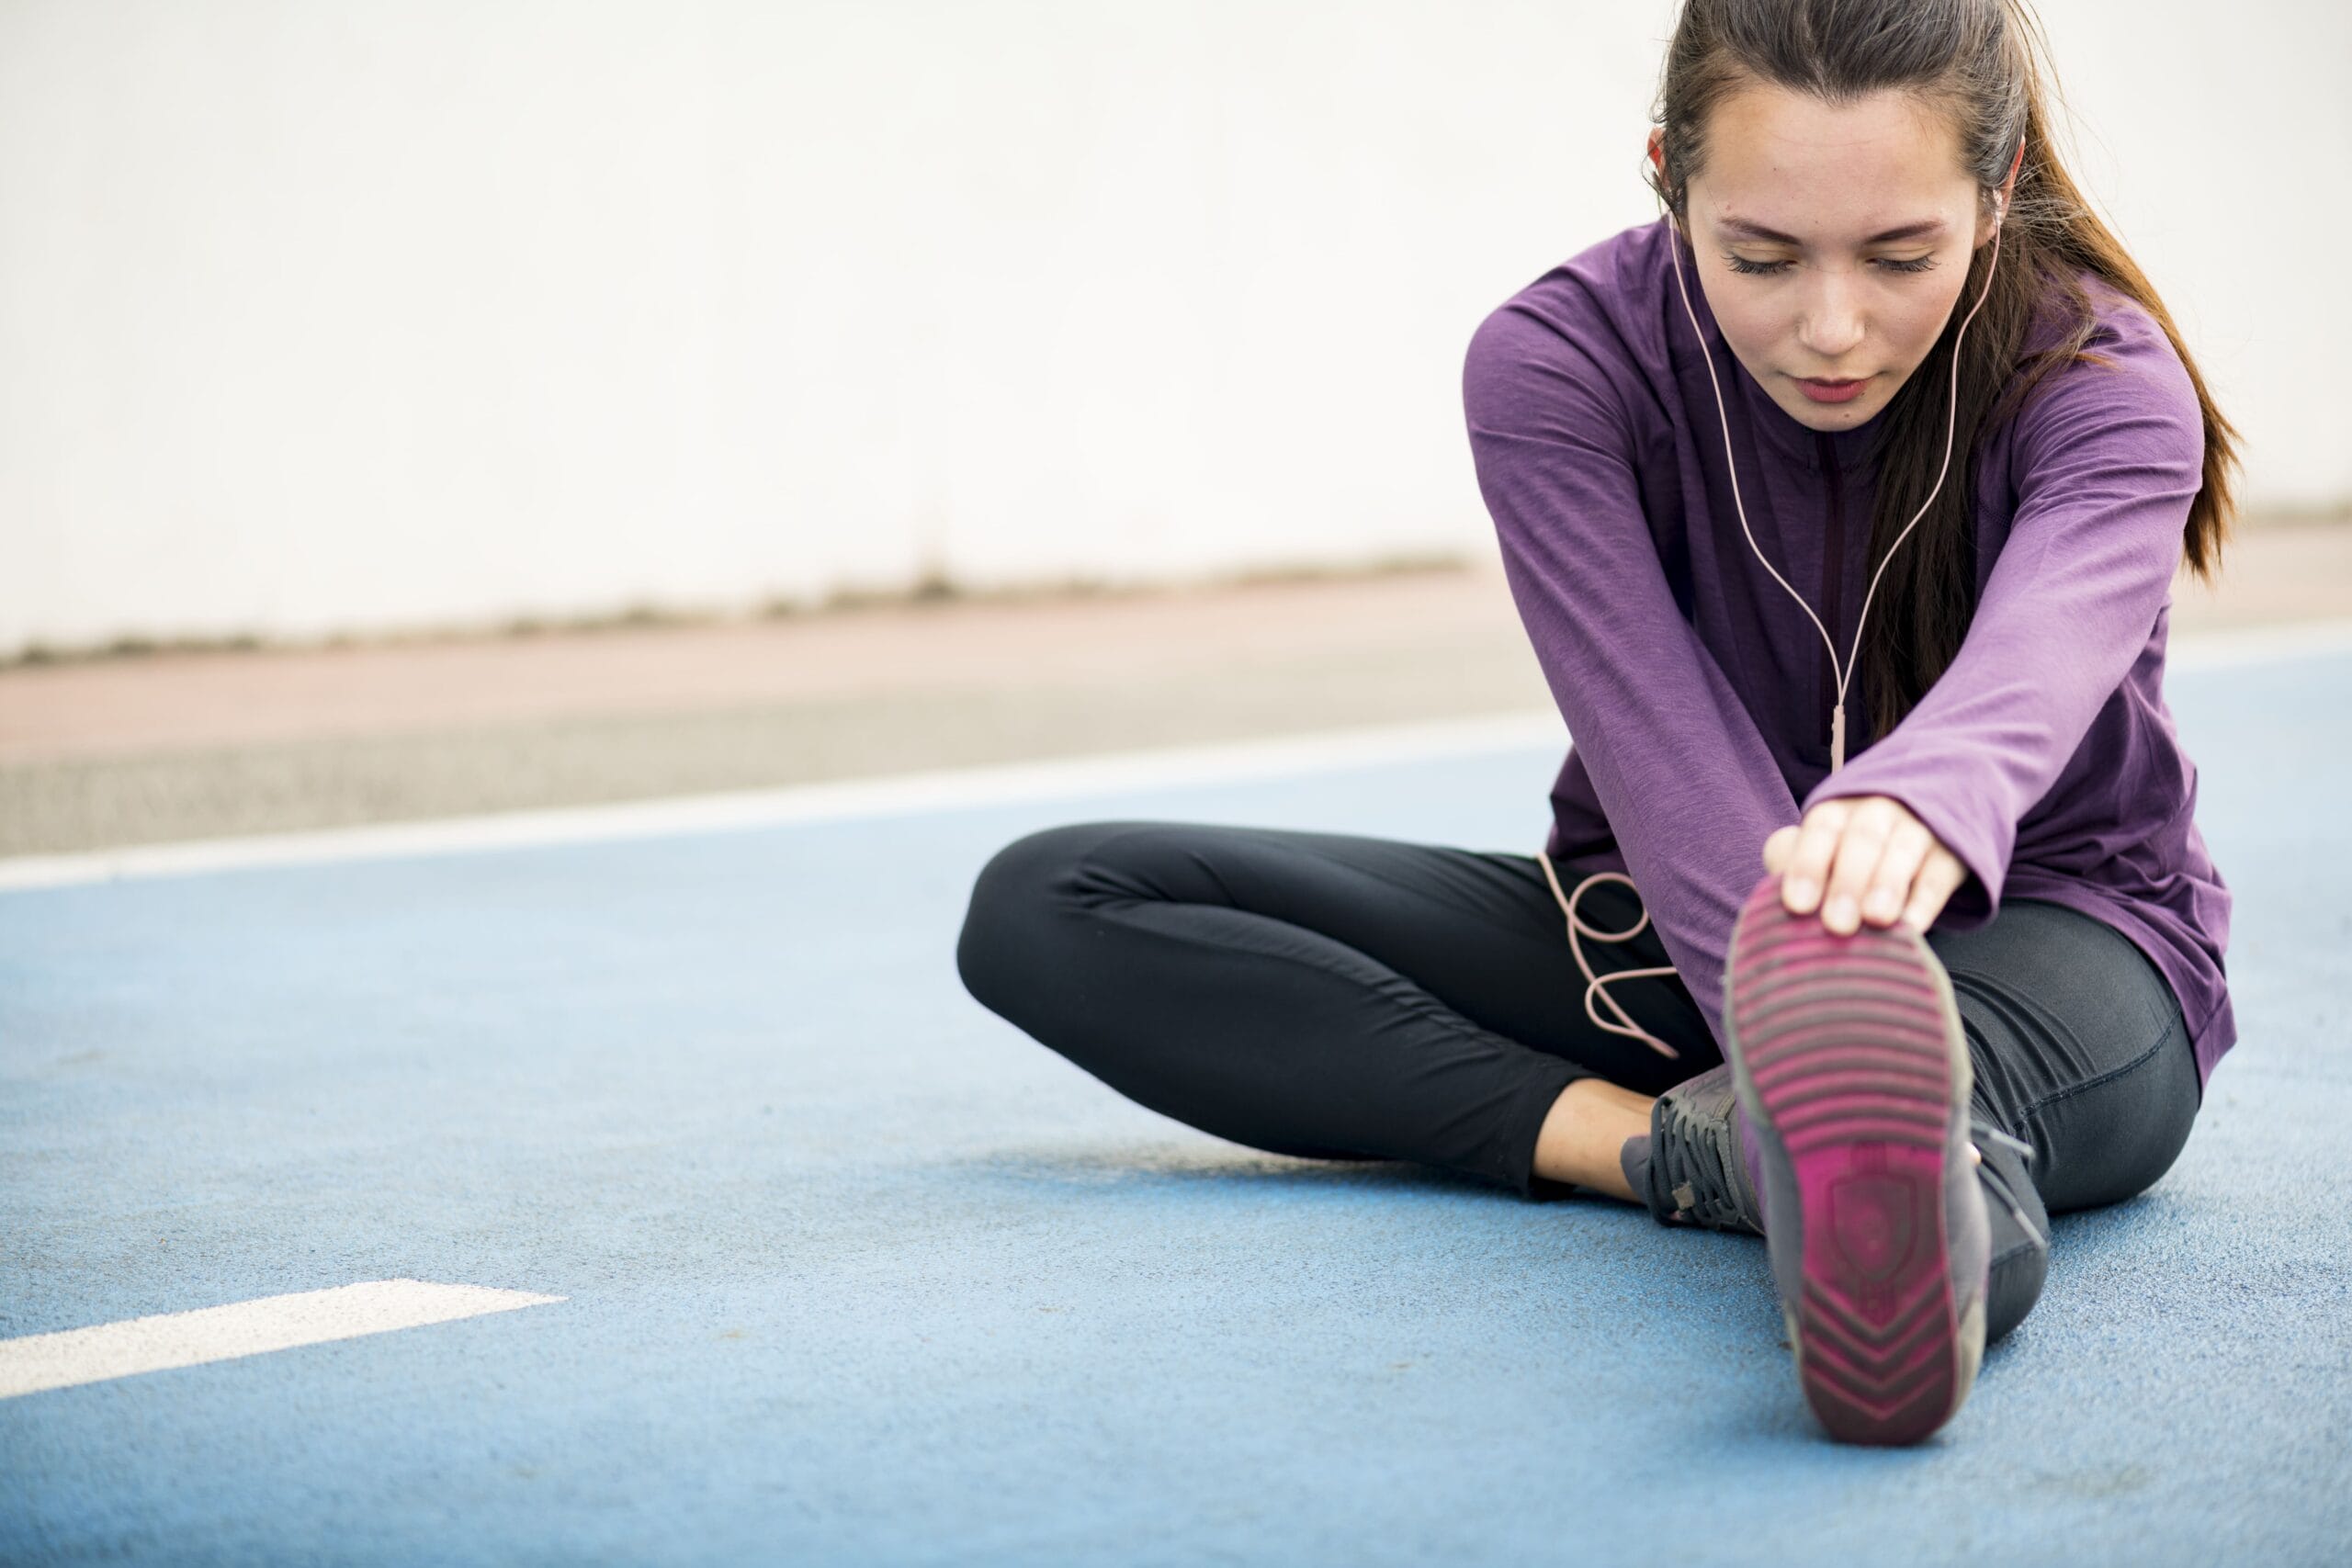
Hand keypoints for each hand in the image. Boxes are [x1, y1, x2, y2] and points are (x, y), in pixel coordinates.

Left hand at [1761, 795, 1965, 936]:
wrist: (1929, 813)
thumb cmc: (1852, 851)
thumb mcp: (1823, 849)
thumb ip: (1796, 866)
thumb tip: (1782, 897)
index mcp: (1838, 810)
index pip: (1821, 829)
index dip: (1807, 864)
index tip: (1796, 905)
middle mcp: (1879, 810)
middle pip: (1862, 838)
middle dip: (1848, 881)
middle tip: (1836, 924)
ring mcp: (1919, 828)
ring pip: (1903, 850)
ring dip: (1888, 884)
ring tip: (1877, 919)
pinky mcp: (1953, 853)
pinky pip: (1939, 875)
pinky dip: (1925, 901)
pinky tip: (1911, 927)